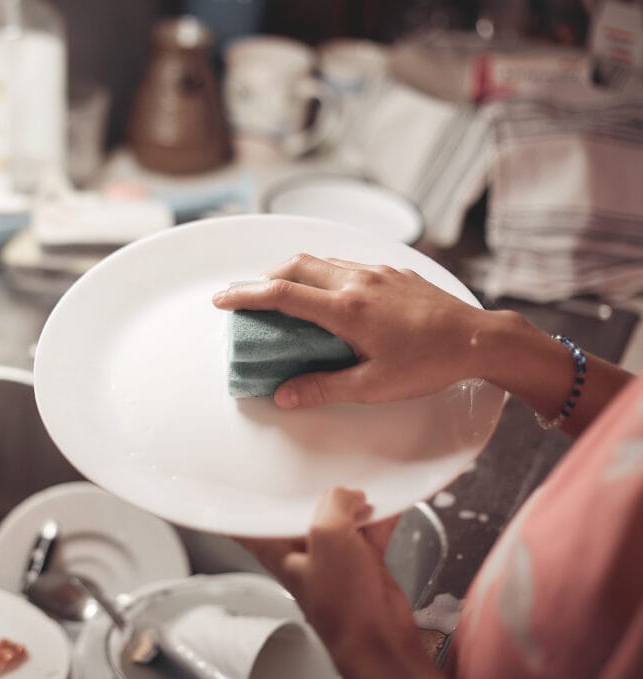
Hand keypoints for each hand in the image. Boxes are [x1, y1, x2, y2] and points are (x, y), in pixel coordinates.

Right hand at [212, 254, 495, 408]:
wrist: (478, 339)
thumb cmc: (427, 364)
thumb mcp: (372, 387)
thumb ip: (322, 388)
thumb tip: (283, 396)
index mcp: (345, 309)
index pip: (281, 294)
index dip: (244, 295)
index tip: (221, 299)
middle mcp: (356, 282)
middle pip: (296, 265)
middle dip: (264, 275)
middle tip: (250, 295)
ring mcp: (377, 273)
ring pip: (322, 260)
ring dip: (295, 272)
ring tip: (287, 295)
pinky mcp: (394, 273)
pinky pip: (348, 264)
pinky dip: (325, 273)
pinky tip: (333, 295)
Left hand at [240, 488, 444, 678]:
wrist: (380, 637)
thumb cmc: (342, 606)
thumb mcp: (328, 536)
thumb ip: (334, 504)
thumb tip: (349, 495)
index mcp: (278, 550)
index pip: (251, 525)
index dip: (250, 503)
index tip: (246, 485)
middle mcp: (302, 553)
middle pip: (303, 513)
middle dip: (319, 495)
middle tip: (331, 483)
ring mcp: (332, 559)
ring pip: (339, 520)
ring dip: (354, 506)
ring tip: (363, 497)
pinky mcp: (361, 564)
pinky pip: (368, 531)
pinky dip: (378, 519)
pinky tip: (387, 506)